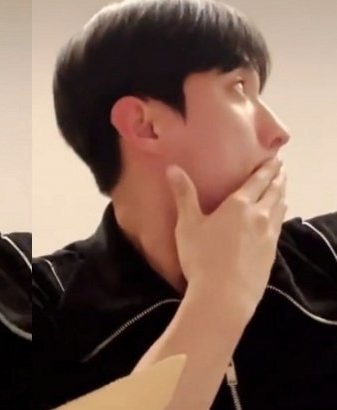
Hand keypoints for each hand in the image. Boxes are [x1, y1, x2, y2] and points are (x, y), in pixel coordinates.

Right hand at [167, 158, 286, 315]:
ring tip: (281, 189)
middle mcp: (259, 215)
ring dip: (281, 195)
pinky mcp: (271, 253)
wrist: (224, 295)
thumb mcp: (187, 225)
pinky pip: (279, 226)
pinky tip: (277, 218)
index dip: (267, 168)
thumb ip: (183, 195)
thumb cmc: (201, 258)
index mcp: (239, 205)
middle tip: (280, 169)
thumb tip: (172, 169)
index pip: (257, 180)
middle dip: (278, 178)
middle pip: (274, 191)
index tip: (274, 158)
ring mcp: (269, 235)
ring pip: (280, 208)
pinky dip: (280, 214)